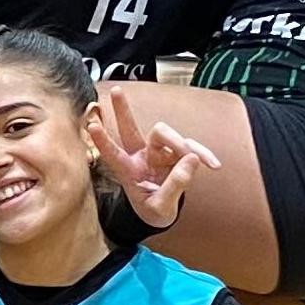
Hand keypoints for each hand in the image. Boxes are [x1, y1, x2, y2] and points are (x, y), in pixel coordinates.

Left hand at [84, 86, 220, 228]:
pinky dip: (203, 154)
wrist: (164, 214)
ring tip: (197, 162)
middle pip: (131, 129)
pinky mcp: (176, 153)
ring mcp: (158, 152)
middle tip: (115, 90)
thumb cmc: (154, 211)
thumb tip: (191, 160)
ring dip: (180, 144)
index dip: (103, 141)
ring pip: (166, 134)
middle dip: (123, 110)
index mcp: (129, 172)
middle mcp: (141, 157)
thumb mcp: (161, 208)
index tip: (91, 126)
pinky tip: (213, 165)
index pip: (113, 154)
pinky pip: (191, 147)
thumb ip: (174, 186)